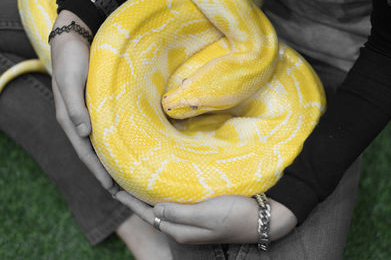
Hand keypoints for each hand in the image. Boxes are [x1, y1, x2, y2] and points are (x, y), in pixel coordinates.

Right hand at [50, 10, 116, 192]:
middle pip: (94, 155)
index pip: (85, 153)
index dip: (98, 172)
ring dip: (113, 163)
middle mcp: (80, 123)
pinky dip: (117, 145)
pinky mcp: (99, 109)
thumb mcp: (70, 82)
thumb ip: (74, 108)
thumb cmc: (71, 60)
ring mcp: (90, 117)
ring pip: (102, 146)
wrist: (75, 41)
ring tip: (129, 178)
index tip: (112, 190)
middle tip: (126, 192)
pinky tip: (128, 151)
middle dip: (107, 174)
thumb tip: (83, 133)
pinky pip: (108, 132)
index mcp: (70, 121)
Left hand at [116, 192, 297, 244]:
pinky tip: (164, 179)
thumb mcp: (206, 216)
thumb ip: (178, 213)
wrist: (265, 218)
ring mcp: (192, 218)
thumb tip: (153, 209)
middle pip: (151, 209)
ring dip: (150, 192)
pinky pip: (177, 199)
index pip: (145, 213)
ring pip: (163, 203)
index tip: (111, 185)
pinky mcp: (202, 209)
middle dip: (135, 195)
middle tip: (121, 175)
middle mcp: (182, 226)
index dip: (128, 200)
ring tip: (137, 174)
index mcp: (179, 230)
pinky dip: (166, 189)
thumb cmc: (237, 215)